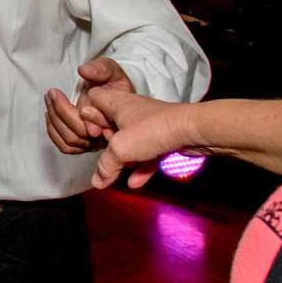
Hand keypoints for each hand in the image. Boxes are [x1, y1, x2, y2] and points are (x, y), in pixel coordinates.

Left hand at [43, 56, 128, 155]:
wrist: (109, 92)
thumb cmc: (111, 82)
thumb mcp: (110, 70)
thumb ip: (100, 69)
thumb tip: (83, 71)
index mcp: (115, 119)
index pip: (94, 126)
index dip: (73, 114)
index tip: (58, 94)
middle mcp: (106, 136)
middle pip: (78, 134)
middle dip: (59, 111)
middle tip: (51, 93)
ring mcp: (94, 143)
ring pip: (70, 141)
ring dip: (54, 120)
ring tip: (49, 99)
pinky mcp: (83, 145)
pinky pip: (65, 146)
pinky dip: (53, 131)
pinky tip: (50, 115)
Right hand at [82, 81, 198, 190]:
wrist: (192, 131)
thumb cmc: (152, 130)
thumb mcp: (119, 149)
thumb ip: (105, 165)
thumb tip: (96, 181)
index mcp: (117, 104)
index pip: (94, 99)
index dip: (89, 117)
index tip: (94, 134)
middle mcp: (131, 111)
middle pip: (110, 125)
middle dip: (108, 142)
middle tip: (110, 151)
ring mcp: (148, 125)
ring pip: (130, 141)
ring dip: (125, 158)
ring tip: (124, 169)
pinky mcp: (163, 138)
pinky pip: (147, 153)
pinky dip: (142, 167)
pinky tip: (136, 183)